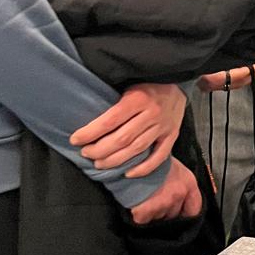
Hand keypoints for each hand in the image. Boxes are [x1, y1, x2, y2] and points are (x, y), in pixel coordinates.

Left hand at [71, 83, 186, 177]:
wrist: (179, 80)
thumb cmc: (147, 82)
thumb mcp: (129, 84)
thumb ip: (114, 101)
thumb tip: (86, 117)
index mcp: (138, 98)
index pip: (110, 121)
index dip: (90, 133)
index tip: (75, 139)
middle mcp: (152, 114)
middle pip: (122, 139)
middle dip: (100, 150)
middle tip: (86, 153)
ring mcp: (164, 126)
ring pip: (137, 149)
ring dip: (115, 160)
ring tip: (99, 164)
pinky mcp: (173, 135)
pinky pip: (159, 156)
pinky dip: (144, 168)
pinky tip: (128, 173)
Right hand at [129, 158, 202, 224]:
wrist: (131, 154)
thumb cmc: (150, 156)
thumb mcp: (172, 166)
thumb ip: (179, 183)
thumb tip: (179, 199)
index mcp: (188, 182)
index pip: (194, 210)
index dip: (185, 214)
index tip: (179, 216)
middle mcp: (179, 193)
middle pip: (173, 215)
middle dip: (164, 211)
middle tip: (153, 198)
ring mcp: (164, 202)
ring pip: (158, 218)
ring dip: (150, 212)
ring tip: (143, 196)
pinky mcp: (147, 208)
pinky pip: (142, 220)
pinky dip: (137, 215)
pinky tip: (135, 201)